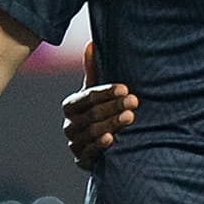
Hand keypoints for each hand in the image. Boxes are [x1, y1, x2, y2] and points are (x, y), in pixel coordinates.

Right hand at [62, 40, 137, 169]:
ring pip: (91, 133)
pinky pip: (89, 154)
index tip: (125, 88)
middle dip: (113, 107)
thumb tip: (91, 43)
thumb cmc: (100, 111)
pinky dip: (99, 147)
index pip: (88, 97)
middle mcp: (69, 125)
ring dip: (111, 124)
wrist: (102, 144)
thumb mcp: (96, 91)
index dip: (106, 93)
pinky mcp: (82, 160)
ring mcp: (74, 144)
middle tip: (134, 101)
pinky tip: (112, 139)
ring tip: (130, 117)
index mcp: (71, 105)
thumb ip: (93, 70)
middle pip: (91, 115)